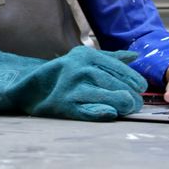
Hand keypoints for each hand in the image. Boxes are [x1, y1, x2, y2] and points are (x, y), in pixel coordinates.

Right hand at [0, 44, 146, 121]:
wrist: (29, 86)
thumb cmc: (62, 73)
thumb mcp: (83, 59)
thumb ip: (110, 58)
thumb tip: (135, 55)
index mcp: (87, 56)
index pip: (120, 70)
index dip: (133, 80)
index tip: (139, 88)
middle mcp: (81, 69)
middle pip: (117, 84)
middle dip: (131, 95)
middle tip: (136, 103)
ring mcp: (73, 87)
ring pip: (109, 97)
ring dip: (123, 104)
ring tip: (128, 108)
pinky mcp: (66, 105)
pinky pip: (90, 110)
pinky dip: (103, 112)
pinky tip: (112, 113)